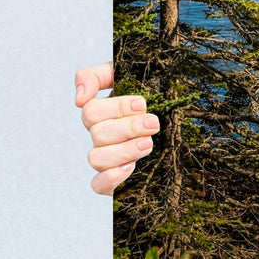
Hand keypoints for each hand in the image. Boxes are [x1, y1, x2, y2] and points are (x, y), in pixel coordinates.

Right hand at [75, 63, 157, 195]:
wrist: (179, 115)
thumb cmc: (149, 92)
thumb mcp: (124, 73)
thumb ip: (95, 76)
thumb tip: (79, 99)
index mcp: (101, 113)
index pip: (91, 112)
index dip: (116, 108)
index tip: (142, 104)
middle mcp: (101, 136)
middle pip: (98, 135)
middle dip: (129, 128)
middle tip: (153, 123)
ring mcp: (108, 157)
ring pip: (96, 159)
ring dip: (124, 150)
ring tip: (148, 143)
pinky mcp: (116, 178)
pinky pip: (98, 185)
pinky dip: (112, 177)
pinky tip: (131, 167)